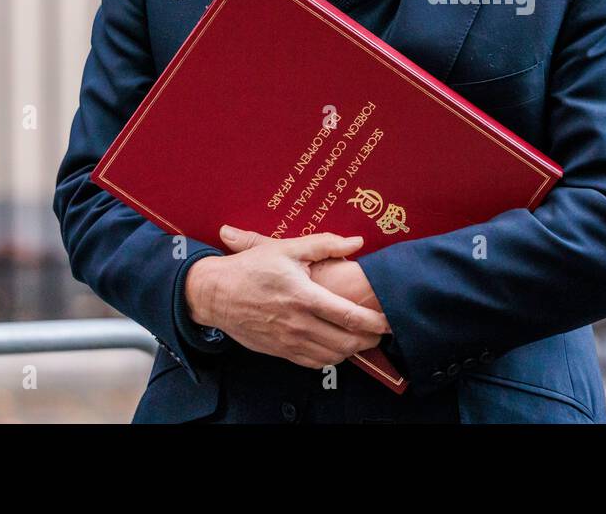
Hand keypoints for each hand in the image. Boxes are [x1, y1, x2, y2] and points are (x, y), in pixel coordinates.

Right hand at [185, 227, 390, 369]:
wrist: (216, 294)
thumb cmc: (252, 268)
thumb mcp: (287, 248)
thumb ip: (325, 244)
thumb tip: (356, 242)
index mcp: (304, 297)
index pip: (348, 316)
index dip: (375, 321)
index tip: (389, 319)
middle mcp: (298, 324)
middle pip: (345, 342)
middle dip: (370, 339)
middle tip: (381, 330)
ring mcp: (288, 341)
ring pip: (332, 356)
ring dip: (353, 350)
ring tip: (363, 337)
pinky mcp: (280, 351)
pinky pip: (313, 363)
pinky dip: (332, 357)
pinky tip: (338, 346)